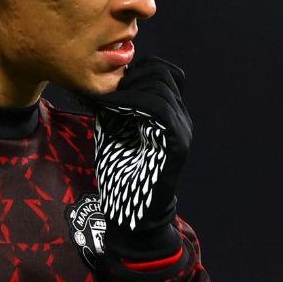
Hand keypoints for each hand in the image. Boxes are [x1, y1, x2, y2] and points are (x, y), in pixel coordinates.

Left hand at [88, 56, 192, 260]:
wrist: (130, 211)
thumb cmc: (120, 172)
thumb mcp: (115, 130)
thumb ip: (117, 107)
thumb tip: (102, 81)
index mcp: (168, 114)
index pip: (162, 72)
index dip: (136, 70)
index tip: (112, 84)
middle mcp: (179, 118)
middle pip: (162, 73)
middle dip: (132, 76)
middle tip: (109, 91)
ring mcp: (180, 129)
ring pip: (160, 87)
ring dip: (129, 89)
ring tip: (109, 101)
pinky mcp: (175, 142)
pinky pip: (158, 108)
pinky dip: (132, 103)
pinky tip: (113, 109)